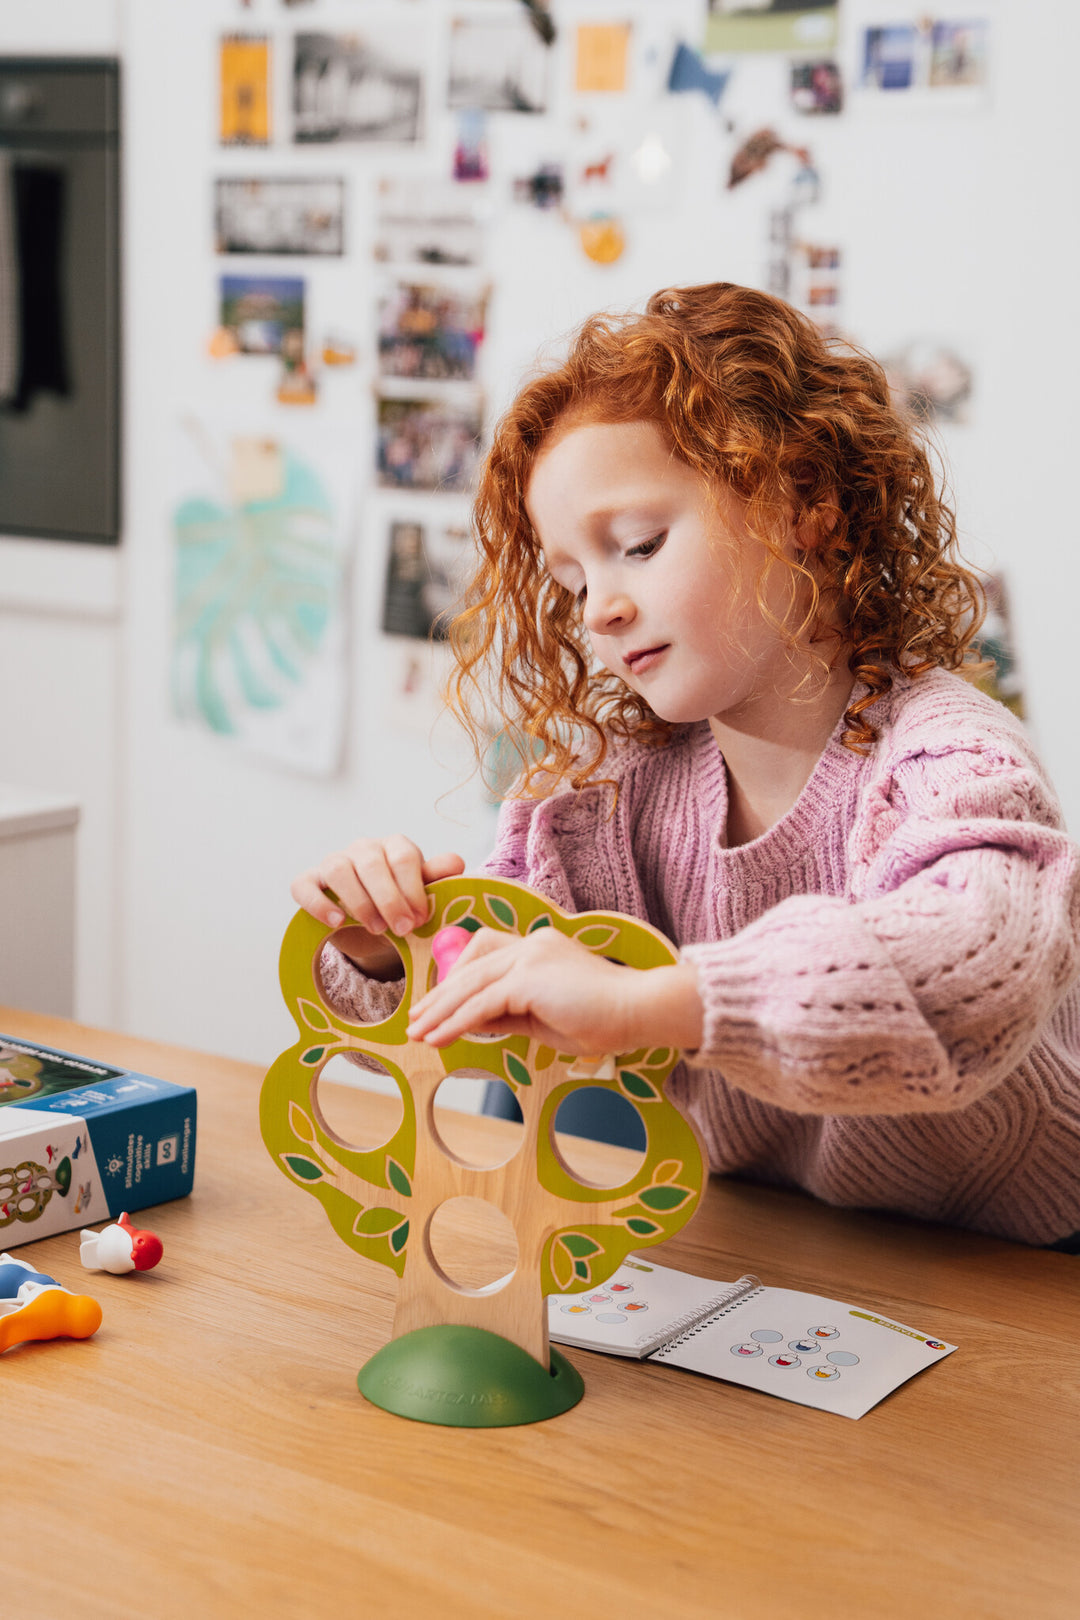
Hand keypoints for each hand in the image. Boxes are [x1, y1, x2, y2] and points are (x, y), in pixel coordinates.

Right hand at [290, 837, 464, 974]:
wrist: (371, 930)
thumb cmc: (401, 906)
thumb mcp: (421, 896)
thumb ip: (437, 879)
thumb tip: (456, 863)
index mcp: (394, 847)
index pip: (403, 857)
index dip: (413, 889)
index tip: (421, 919)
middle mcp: (363, 849)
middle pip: (372, 864)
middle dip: (390, 899)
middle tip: (403, 930)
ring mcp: (333, 862)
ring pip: (338, 869)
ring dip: (359, 901)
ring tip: (376, 928)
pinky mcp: (309, 881)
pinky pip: (304, 885)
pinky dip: (318, 903)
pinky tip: (336, 922)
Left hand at [406, 926, 703, 1054]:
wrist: (640, 1011)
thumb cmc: (604, 1019)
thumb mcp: (545, 1019)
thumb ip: (509, 1015)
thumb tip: (470, 1022)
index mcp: (537, 947)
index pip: (485, 955)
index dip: (456, 979)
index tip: (437, 1005)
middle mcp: (530, 943)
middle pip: (469, 967)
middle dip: (438, 997)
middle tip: (415, 1020)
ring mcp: (529, 957)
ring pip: (470, 985)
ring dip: (439, 1011)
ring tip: (417, 1033)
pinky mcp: (528, 979)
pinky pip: (481, 1004)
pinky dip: (455, 1023)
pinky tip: (438, 1039)